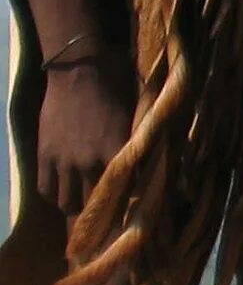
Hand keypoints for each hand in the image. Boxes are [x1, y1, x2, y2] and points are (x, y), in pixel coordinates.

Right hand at [35, 51, 132, 214]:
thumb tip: (157, 160)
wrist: (79, 68)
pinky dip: (53, 195)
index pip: (126, 192)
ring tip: (83, 207)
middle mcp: (90, 161)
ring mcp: (64, 160)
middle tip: (108, 216)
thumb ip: (142, 142)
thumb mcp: (138, 116)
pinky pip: (45, 188)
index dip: (130, 206)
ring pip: (67, 202)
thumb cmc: (118, 85)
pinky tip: (62, 193)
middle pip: (96, 203)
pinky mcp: (44, 154)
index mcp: (118, 151)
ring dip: (76, 207)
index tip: (135, 216)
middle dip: (104, 213)